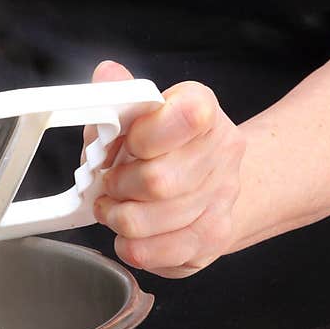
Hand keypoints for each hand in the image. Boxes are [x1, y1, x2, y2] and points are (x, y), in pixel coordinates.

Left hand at [85, 61, 246, 277]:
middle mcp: (222, 153)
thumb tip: (107, 75)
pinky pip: (156, 253)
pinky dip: (130, 246)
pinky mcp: (212, 239)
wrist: (209, 180)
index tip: (127, 143)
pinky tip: (131, 232)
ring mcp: (222, 199)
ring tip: (115, 207)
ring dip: (118, 218)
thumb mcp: (134, 114)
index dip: (143, 136)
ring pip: (151, 222)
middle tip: (109, 183)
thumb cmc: (160, 145)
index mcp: (202, 110)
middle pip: (158, 181)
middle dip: (118, 186)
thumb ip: (118, 96)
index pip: (186, 116)